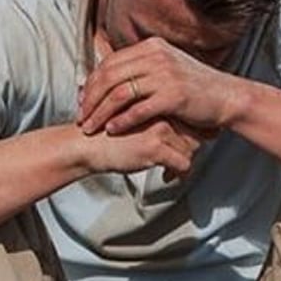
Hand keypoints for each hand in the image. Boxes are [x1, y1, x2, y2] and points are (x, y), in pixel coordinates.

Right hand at [72, 117, 212, 179]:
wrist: (84, 145)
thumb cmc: (105, 135)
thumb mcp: (131, 119)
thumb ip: (151, 120)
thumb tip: (172, 128)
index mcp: (156, 102)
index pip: (187, 117)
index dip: (194, 131)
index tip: (197, 140)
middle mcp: (161, 112)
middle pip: (194, 133)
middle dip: (192, 149)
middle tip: (185, 160)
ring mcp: (159, 129)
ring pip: (191, 149)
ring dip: (184, 162)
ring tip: (172, 170)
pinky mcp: (155, 147)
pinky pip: (183, 164)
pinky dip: (179, 174)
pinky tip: (168, 177)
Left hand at [78, 36, 240, 137]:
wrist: (228, 96)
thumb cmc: (197, 87)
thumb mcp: (168, 66)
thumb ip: (143, 67)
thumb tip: (116, 73)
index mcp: (151, 47)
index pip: (110, 62)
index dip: (91, 82)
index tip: (81, 100)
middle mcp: (156, 57)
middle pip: (109, 76)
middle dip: (90, 99)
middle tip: (80, 116)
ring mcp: (165, 75)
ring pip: (120, 94)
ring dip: (101, 112)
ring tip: (90, 127)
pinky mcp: (173, 96)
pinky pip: (138, 109)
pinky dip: (122, 121)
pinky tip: (112, 130)